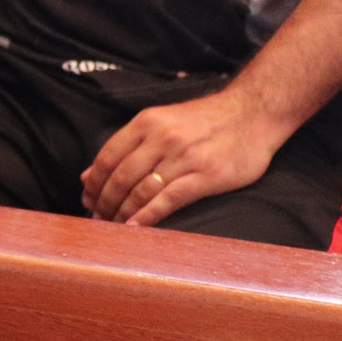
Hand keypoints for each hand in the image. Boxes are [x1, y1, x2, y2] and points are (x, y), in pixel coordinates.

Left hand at [80, 87, 285, 226]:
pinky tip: (134, 228)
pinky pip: (169, 199)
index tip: (86, 201)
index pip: (107, 158)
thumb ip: (125, 147)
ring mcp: (186, 157)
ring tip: (112, 227)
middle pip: (120, 177)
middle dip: (104, 203)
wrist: (255, 112)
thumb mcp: (161, 122)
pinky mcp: (208, 175)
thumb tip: (87, 176)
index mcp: (147, 123)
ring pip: (142, 191)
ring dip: (122, 213)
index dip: (93, 184)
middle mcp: (163, 138)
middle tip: (97, 219)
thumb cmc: (204, 121)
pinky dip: (148, 216)